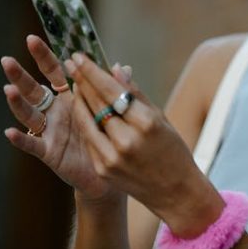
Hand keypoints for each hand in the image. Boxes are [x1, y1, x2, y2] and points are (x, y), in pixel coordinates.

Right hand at [2, 35, 119, 201]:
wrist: (109, 169)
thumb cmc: (109, 135)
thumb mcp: (113, 109)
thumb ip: (116, 89)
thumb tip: (124, 67)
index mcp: (69, 97)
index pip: (54, 72)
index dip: (44, 56)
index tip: (32, 39)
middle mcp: (55, 111)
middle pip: (34, 89)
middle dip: (20, 75)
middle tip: (7, 60)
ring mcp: (49, 131)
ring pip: (29, 114)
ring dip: (18, 103)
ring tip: (8, 90)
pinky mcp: (49, 151)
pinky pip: (32, 144)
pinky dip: (21, 139)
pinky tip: (10, 132)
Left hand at [66, 52, 222, 235]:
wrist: (176, 191)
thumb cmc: (173, 150)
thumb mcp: (161, 118)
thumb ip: (136, 95)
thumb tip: (116, 69)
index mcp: (147, 123)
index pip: (112, 91)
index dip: (92, 72)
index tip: (79, 57)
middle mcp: (127, 140)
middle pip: (97, 103)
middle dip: (82, 81)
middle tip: (71, 62)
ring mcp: (112, 157)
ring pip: (87, 120)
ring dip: (79, 99)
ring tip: (74, 82)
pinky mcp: (103, 168)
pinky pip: (89, 138)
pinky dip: (84, 120)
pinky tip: (81, 107)